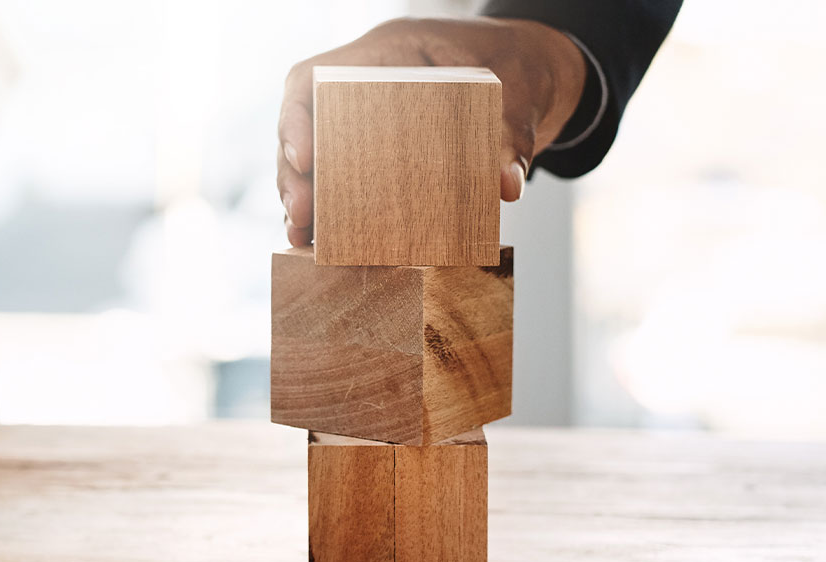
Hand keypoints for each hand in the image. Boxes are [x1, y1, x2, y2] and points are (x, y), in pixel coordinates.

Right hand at [277, 17, 588, 245]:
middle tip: (300, 216)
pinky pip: (344, 180)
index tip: (303, 159)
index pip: (313, 79)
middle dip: (294, 174)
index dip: (296, 118)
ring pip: (315, 160)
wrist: (531, 70)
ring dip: (305, 199)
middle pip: (304, 128)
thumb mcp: (518, 90)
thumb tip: (507, 185)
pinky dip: (332, 212)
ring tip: (302, 238)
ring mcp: (366, 121)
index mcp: (383, 55)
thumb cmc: (515, 64)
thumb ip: (511, 134)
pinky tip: (324, 243)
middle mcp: (362, 87)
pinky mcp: (379, 153)